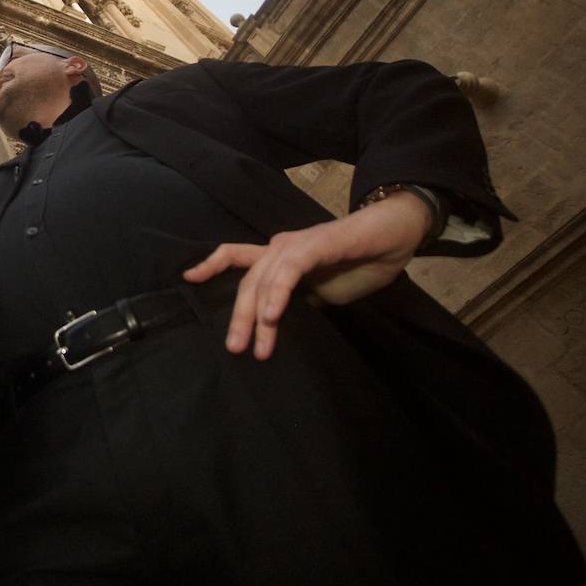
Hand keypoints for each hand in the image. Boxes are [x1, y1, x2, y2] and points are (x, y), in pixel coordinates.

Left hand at [183, 191, 431, 359]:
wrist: (396, 238)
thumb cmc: (361, 263)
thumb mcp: (323, 293)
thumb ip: (299, 302)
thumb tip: (279, 322)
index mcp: (280, 257)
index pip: (237, 257)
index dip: (211, 265)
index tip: (189, 278)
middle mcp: (281, 247)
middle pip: (247, 280)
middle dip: (239, 316)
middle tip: (235, 348)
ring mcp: (296, 244)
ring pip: (265, 279)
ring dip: (258, 315)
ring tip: (256, 345)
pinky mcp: (315, 244)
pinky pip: (289, 270)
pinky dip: (278, 293)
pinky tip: (272, 314)